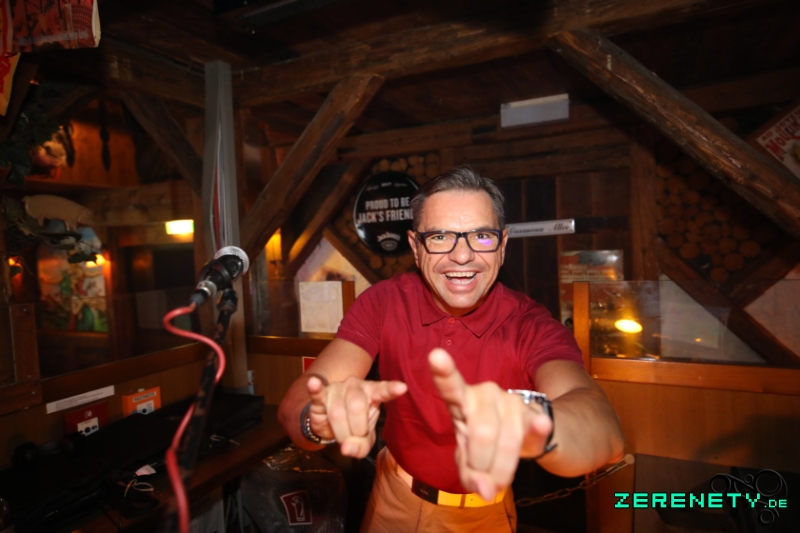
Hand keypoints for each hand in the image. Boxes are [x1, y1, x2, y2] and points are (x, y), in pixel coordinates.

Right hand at [306, 375, 406, 457]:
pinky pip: (318, 392)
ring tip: (341, 435)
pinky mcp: (322, 394)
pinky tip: (313, 384)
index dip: (391, 389)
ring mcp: (338, 388)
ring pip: (337, 412)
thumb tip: (347, 448)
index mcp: (372, 393)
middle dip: (355, 430)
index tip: (403, 388)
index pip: (382, 390)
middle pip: (357, 407)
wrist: (329, 424)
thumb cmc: (352, 426)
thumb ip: (361, 447)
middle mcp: (356, 386)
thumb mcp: (363, 440)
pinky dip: (315, 389)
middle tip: (353, 437)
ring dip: (340, 431)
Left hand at [428, 348, 552, 500]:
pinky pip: (535, 426)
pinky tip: (542, 423)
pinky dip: (537, 430)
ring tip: (498, 481)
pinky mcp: (534, 412)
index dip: (443, 371)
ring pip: (506, 442)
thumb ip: (469, 475)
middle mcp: (485, 392)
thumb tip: (485, 490)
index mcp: (461, 399)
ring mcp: (510, 400)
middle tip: (483, 479)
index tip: (435, 355)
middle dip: (482, 465)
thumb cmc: (483, 445)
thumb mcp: (468, 460)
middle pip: (481, 433)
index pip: (450, 384)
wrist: (521, 436)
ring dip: (502, 471)